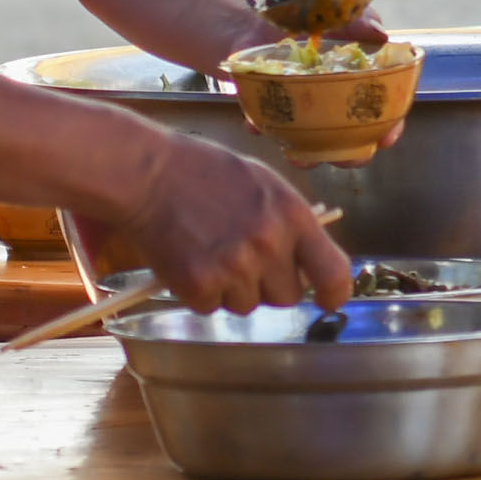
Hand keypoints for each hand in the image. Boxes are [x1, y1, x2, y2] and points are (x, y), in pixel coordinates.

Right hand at [126, 138, 352, 311]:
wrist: (146, 173)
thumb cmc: (202, 172)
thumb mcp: (261, 182)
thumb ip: (288, 221)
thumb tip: (307, 260)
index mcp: (292, 215)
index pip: (334, 272)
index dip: (334, 293)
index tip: (326, 300)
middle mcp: (269, 244)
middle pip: (287, 297)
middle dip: (268, 286)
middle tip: (240, 259)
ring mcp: (234, 267)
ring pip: (247, 305)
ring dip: (230, 289)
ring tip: (208, 251)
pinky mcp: (200, 285)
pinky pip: (210, 307)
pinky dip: (198, 292)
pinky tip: (187, 258)